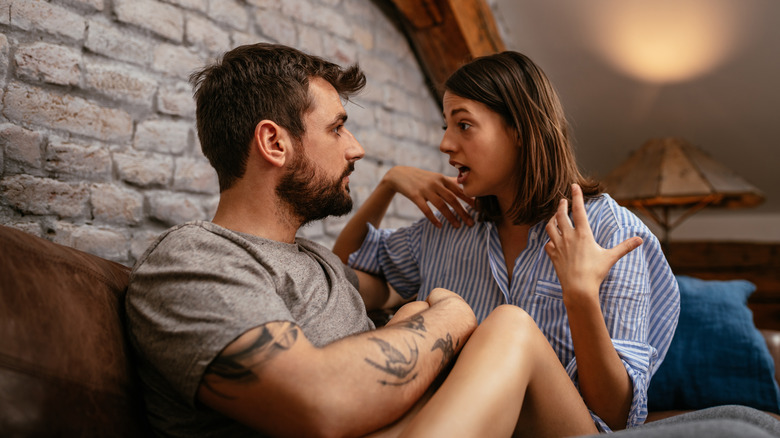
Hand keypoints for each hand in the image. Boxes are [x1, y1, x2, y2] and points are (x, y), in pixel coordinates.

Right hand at [383, 166, 474, 227]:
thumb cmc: (421, 178)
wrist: (400, 175)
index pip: (458, 189)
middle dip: (463, 211)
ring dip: (451, 217)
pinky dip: (433, 218)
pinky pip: (426, 209)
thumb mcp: (435, 177)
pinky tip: (439, 226)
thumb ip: (449, 182)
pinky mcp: (415, 196)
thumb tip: (465, 185)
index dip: (469, 199)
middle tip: (471, 222)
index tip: (478, 208)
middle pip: (452, 199)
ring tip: (458, 226)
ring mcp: (425, 189)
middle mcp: (435, 183)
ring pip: (441, 205)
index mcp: (442, 178)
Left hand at [544, 184, 642, 302]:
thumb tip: (641, 239)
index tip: (574, 185)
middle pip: (561, 215)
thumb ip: (625, 247)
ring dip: (552, 220)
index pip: (579, 210)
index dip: (577, 196)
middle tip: (563, 200)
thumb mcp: (611, 257)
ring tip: (555, 216)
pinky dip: (550, 240)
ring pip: (550, 227)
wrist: (578, 288)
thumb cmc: (595, 273)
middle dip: (562, 206)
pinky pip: (548, 244)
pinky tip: (552, 240)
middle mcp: (568, 237)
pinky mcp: (553, 255)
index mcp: (583, 234)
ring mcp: (558, 246)